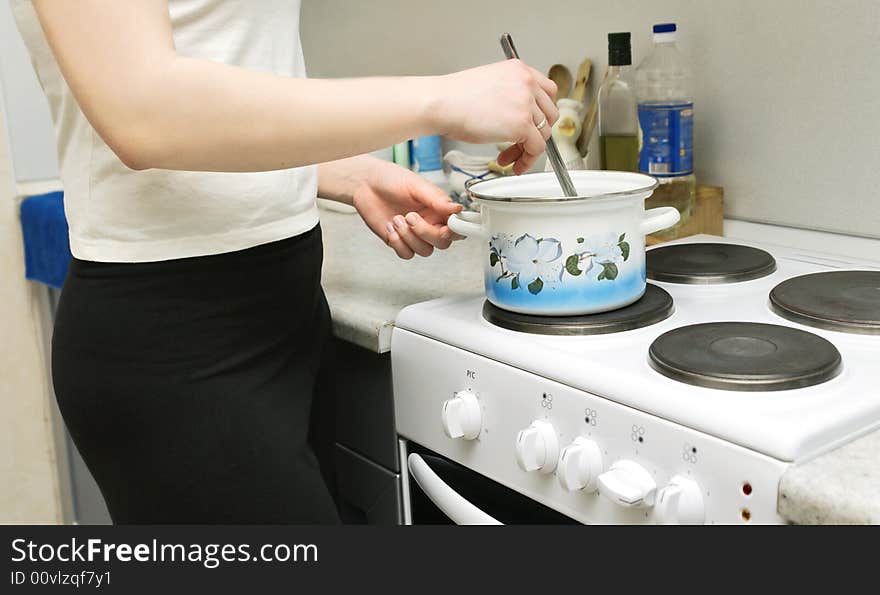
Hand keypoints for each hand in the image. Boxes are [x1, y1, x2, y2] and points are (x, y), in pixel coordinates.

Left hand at [352, 160, 463, 259]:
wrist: (365, 184)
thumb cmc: (390, 179)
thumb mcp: (416, 185)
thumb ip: (437, 199)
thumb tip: (457, 209)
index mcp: (438, 209)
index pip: (457, 227)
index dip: (456, 231)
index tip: (446, 227)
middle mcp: (429, 223)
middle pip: (442, 243)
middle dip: (426, 233)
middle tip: (411, 217)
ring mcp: (414, 235)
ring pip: (425, 251)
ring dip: (409, 237)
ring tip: (397, 218)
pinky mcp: (399, 242)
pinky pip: (407, 254)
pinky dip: (398, 243)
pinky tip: (390, 226)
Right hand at [433, 60, 558, 174]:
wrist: (441, 103)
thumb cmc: (454, 97)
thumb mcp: (490, 85)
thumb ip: (510, 95)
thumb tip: (517, 116)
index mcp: (519, 69)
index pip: (547, 91)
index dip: (541, 113)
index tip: (534, 126)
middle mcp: (527, 82)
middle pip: (550, 113)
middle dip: (537, 132)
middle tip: (520, 144)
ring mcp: (526, 103)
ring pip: (544, 133)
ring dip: (529, 149)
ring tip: (510, 157)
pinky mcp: (522, 124)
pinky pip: (537, 148)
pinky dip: (527, 160)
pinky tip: (513, 163)